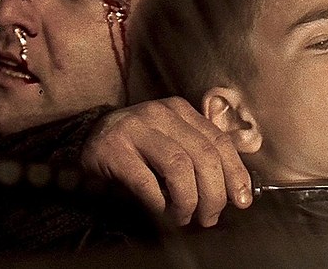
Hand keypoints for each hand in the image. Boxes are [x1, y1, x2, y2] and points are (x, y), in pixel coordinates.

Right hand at [80, 97, 251, 226]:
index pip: (218, 140)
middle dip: (214, 193)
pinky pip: (147, 182)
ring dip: (188, 200)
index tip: (242, 199)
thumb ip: (199, 154)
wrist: (85, 143)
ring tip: (184, 217)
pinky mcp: (113, 150)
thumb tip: (235, 186)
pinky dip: (160, 203)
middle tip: (210, 217)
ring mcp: (134, 128)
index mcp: (179, 110)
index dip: (235, 172)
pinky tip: (162, 212)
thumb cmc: (136, 150)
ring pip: (179, 166)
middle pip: (203, 154)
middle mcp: (159, 113)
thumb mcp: (171, 141)